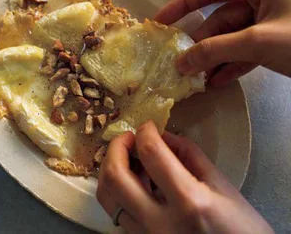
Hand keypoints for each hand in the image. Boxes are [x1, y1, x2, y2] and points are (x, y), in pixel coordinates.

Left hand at [97, 121, 273, 232]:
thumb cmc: (242, 232)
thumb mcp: (224, 188)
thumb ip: (190, 156)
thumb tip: (163, 137)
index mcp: (189, 202)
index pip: (152, 154)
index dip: (145, 132)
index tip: (147, 126)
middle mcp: (160, 222)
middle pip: (115, 176)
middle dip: (115, 148)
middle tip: (128, 138)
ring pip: (107, 197)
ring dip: (112, 169)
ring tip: (131, 160)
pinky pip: (117, 212)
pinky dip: (119, 191)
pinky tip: (136, 183)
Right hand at [155, 0, 290, 86]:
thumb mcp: (258, 41)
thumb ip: (216, 50)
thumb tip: (181, 63)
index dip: (182, 6)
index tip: (160, 22)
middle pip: (221, 19)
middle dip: (202, 44)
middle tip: (181, 65)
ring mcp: (272, 18)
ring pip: (233, 37)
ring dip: (215, 58)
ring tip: (197, 78)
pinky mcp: (277, 38)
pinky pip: (247, 49)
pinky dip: (233, 64)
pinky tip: (218, 80)